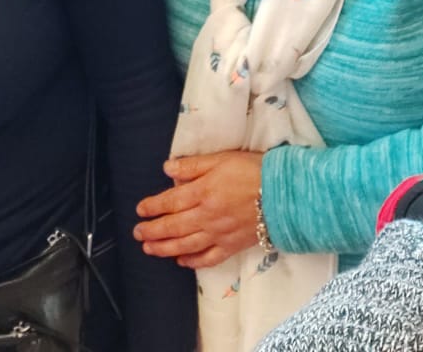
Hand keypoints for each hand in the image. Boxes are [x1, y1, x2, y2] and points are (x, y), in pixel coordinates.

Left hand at [133, 150, 264, 269]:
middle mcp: (207, 216)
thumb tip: (167, 169)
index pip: (170, 201)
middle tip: (137, 233)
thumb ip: (193, 165)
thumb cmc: (254, 171)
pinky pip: (208, 258)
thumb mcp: (221, 159)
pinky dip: (193, 262)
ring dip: (164, 248)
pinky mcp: (232, 246)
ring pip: (186, 245)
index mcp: (202, 192)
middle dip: (152, 231)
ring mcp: (219, 234)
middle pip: (173, 226)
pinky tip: (181, 262)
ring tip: (149, 249)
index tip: (140, 210)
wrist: (285, 194)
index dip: (152, 206)